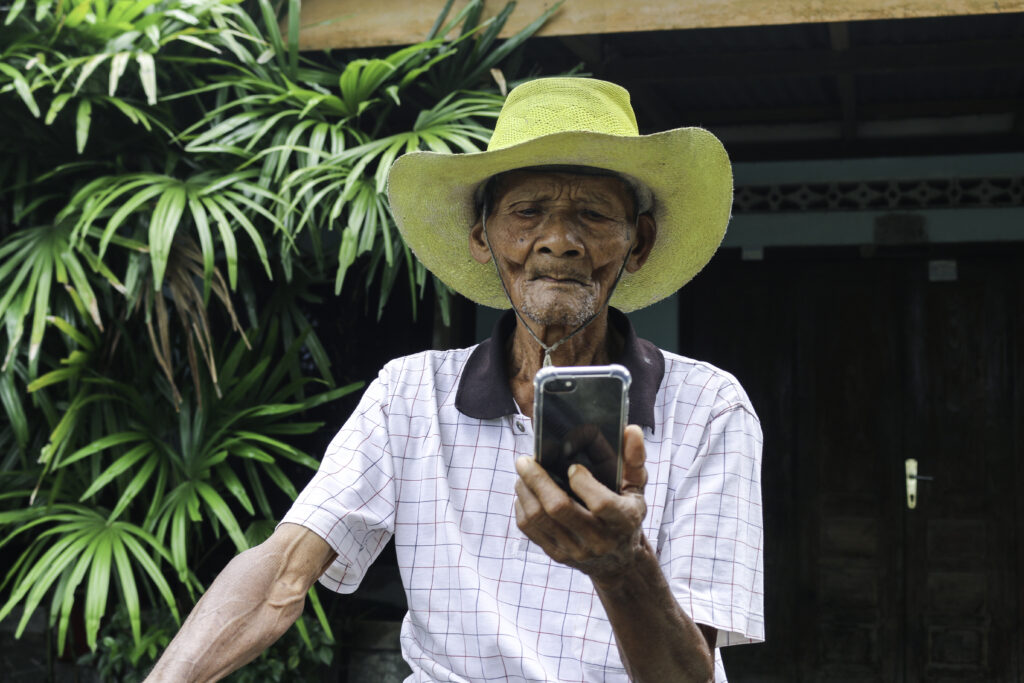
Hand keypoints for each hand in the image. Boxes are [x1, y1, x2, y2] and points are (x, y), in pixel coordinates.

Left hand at [514, 424, 647, 583]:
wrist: (619, 561)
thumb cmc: (626, 515)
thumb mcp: (637, 488)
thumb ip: (635, 459)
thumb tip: (632, 430)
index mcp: (623, 521)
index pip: (600, 504)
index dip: (583, 483)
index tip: (573, 467)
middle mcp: (599, 540)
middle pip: (558, 508)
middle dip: (537, 479)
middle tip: (525, 460)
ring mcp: (575, 550)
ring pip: (538, 518)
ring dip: (525, 490)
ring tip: (523, 473)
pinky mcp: (557, 555)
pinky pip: (530, 529)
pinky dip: (522, 506)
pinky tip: (525, 492)